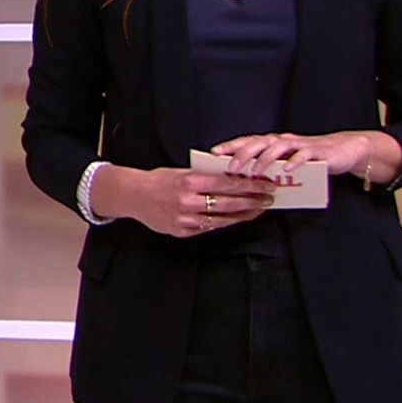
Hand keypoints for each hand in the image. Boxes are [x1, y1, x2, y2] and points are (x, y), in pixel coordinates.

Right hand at [94, 166, 274, 237]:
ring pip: (222, 220)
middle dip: (252, 202)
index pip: (228, 184)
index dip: (250, 186)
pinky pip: (208, 228)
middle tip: (268, 200)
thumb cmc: (159, 180)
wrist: (133, 195)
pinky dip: (223, 223)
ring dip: (243, 216)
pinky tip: (234, 219)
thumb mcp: (182, 171)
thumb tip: (233, 178)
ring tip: (257, 211)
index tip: (265, 185)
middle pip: (229, 204)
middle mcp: (188, 201)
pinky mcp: (182, 231)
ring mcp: (185, 219)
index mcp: (190, 181)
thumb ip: (206, 177)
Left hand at [211, 130, 373, 178]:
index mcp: (274, 143)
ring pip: (278, 147)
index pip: (248, 141)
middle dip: (242, 154)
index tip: (213, 153)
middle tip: (230, 168)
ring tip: (254, 171)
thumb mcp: (287, 164)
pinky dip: (295, 161)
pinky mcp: (317, 152)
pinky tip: (287, 169)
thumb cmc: (310, 159)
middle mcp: (283, 140)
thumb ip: (270, 169)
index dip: (231, 146)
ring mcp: (300, 144)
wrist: (344, 151)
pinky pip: (304, 155)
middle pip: (258, 142)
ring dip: (264, 159)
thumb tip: (244, 184)